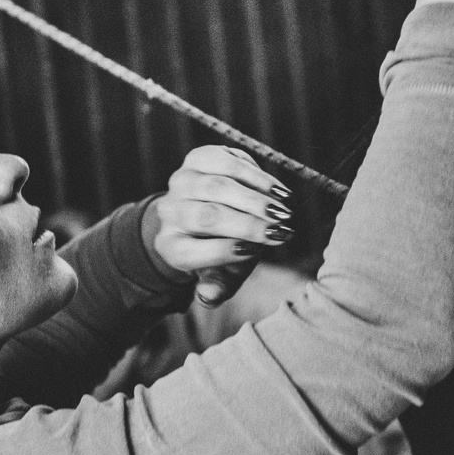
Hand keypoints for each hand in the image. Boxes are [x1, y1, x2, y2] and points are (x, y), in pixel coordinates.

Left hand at [148, 146, 290, 306]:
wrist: (210, 209)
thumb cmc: (223, 248)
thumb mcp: (222, 273)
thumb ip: (218, 286)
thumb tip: (208, 296)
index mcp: (171, 246)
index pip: (191, 252)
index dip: (223, 252)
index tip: (254, 251)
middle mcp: (170, 212)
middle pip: (206, 217)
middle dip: (248, 224)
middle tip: (281, 231)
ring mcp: (181, 181)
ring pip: (218, 187)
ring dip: (255, 199)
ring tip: (283, 211)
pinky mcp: (198, 158)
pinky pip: (227, 163)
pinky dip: (256, 176)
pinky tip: (278, 191)